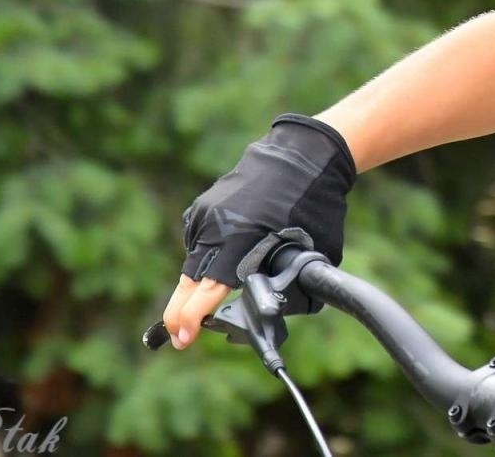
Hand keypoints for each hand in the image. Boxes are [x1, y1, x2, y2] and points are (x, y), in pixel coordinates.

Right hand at [162, 113, 356, 349]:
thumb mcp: (313, 254)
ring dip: (197, 283)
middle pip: (189, 281)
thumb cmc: (314, 207)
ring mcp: (206, 215)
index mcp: (240, 243)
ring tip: (203, 303)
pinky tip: (222, 261)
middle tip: (180, 338)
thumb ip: (289, 284)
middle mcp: (215, 229)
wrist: (302, 156)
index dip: (191, 319)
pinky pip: (200, 240)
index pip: (206, 290)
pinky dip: (206, 256)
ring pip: (193, 261)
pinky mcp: (204, 205)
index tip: (183, 338)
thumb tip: (278, 310)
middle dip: (182, 312)